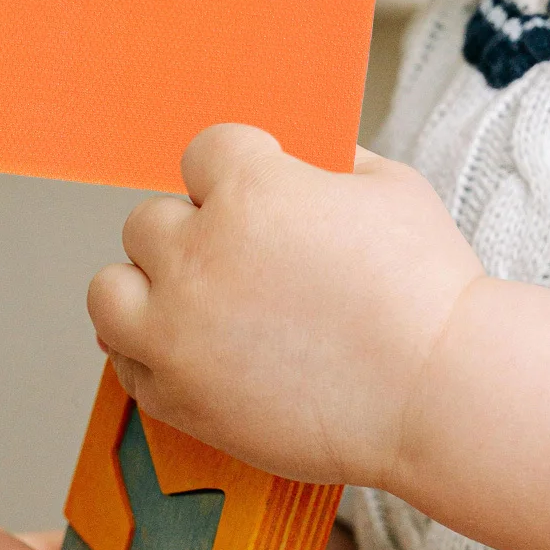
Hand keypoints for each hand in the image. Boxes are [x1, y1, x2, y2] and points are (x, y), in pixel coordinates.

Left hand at [87, 126, 483, 488]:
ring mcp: (180, 331)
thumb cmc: (425, 287)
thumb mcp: (387, 185)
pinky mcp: (180, 397)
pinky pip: (126, 364)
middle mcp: (199, 253)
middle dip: (191, 232)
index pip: (202, 152)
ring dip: (146, 289)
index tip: (258, 191)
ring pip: (110, 291)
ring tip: (191, 303)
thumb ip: (329, 162)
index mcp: (248, 187)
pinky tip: (194, 352)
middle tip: (239, 259)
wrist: (440, 394)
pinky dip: (153, 354)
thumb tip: (304, 161)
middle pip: (148, 221)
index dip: (234, 169)